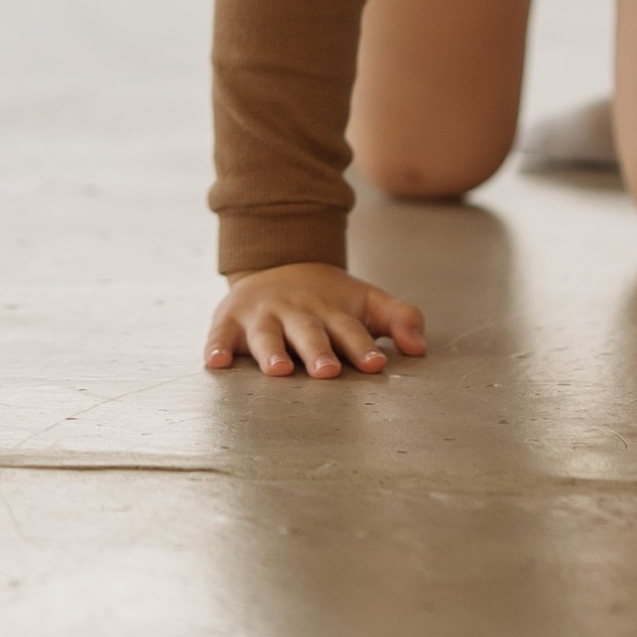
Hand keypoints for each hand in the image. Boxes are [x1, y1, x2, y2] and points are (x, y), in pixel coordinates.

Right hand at [205, 262, 426, 381]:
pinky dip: (217, 346)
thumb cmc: (329, 300)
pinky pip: (220, 334)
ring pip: (267, 335)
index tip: (376, 364)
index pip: (351, 329)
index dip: (363, 346)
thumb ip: (399, 319)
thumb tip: (420, 348)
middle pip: (309, 333)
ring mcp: (263, 316)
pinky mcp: (230, 319)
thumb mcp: (366, 302)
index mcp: (332, 311)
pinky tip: (217, 363)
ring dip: (271, 352)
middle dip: (317, 351)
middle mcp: (297, 312)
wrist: (277, 264)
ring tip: (278, 371)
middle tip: (327, 372)